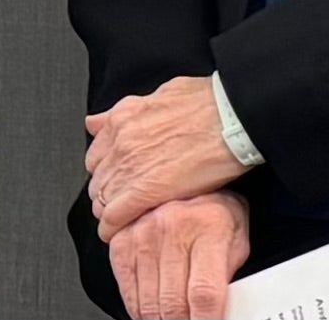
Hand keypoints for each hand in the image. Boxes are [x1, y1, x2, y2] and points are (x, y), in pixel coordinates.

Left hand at [86, 76, 249, 236]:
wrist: (232, 117)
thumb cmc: (208, 104)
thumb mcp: (159, 94)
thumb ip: (124, 110)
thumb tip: (99, 120)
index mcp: (123, 119)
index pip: (96, 155)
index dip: (104, 171)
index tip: (112, 179)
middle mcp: (120, 143)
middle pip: (97, 179)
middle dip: (105, 193)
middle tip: (118, 202)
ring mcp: (129, 167)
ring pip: (102, 199)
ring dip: (108, 211)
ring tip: (121, 220)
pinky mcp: (144, 191)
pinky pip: (114, 216)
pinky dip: (111, 228)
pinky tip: (115, 234)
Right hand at [107, 190, 248, 319]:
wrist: (186, 180)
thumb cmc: (215, 213)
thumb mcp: (237, 242)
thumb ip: (229, 276)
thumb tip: (226, 310)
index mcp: (208, 228)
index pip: (204, 294)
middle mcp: (172, 228)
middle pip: (173, 304)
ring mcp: (142, 234)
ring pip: (149, 303)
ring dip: (160, 318)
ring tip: (174, 316)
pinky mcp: (122, 241)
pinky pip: (126, 291)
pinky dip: (139, 309)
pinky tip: (152, 309)